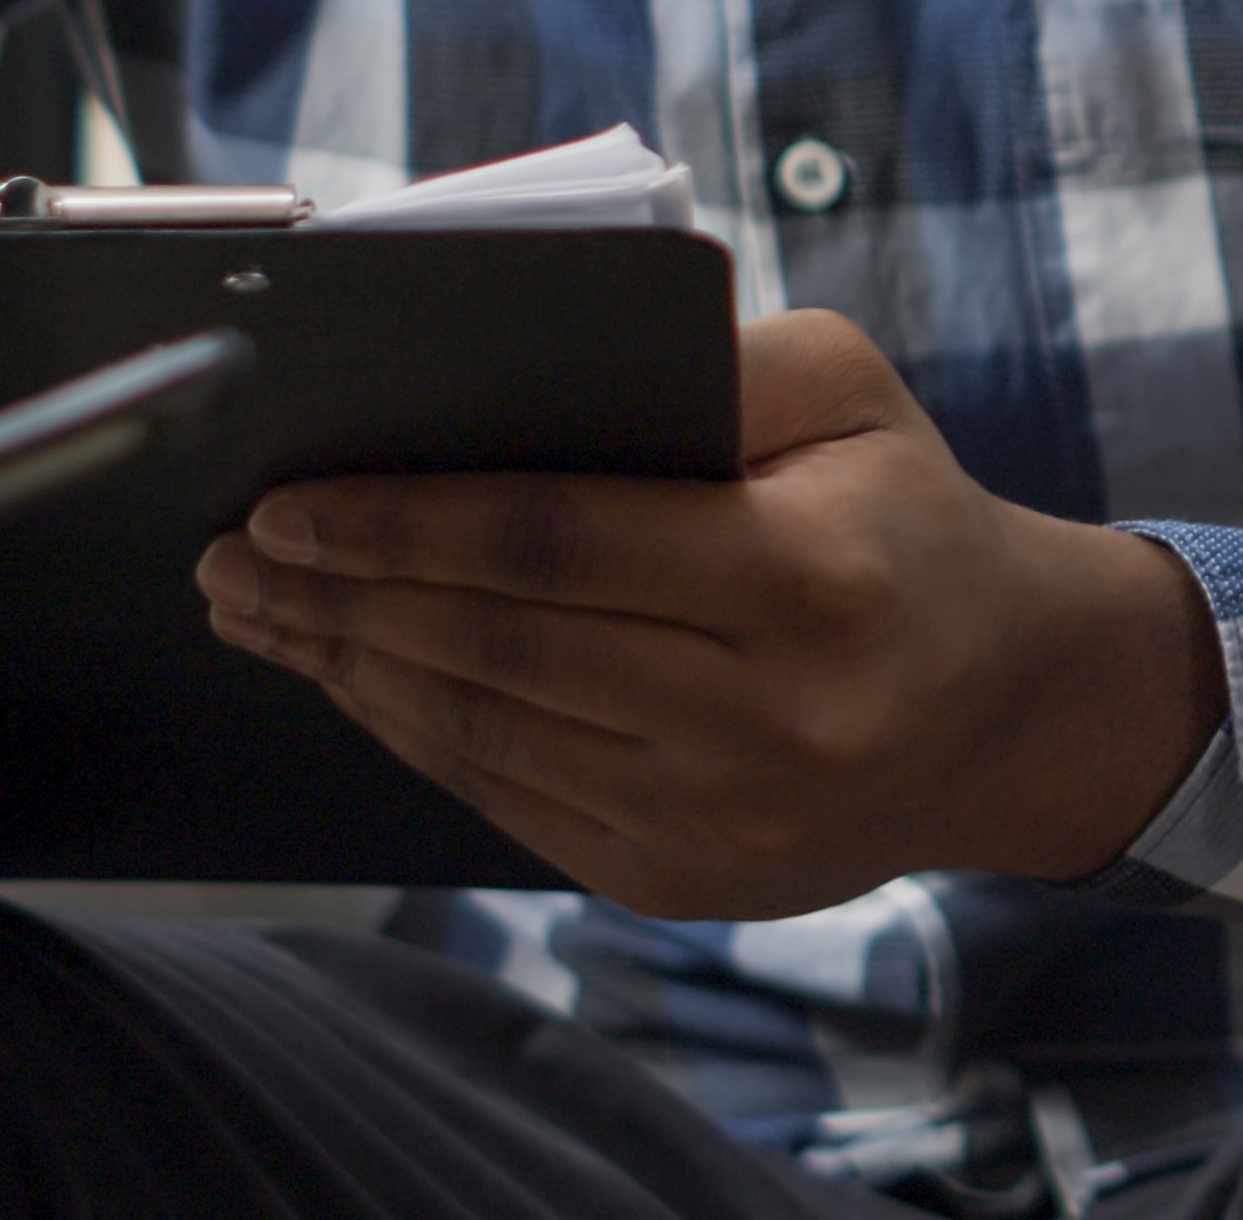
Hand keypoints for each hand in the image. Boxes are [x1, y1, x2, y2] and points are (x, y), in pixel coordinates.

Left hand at [197, 309, 1225, 919]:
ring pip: (482, 734)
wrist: (1008, 707)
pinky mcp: (680, 881)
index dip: (404, 524)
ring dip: (352, 669)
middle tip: (233, 554)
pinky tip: (359, 677)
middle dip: (342, 596)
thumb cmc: (908, 518)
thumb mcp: (852, 392)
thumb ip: (710, 360)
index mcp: (812, 579)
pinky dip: (414, 733)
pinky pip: (505, 801)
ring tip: (268, 611)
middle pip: (497, 649)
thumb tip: (520, 372)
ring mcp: (720, 818)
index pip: (557, 545)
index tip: (287, 502)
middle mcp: (769, 717)